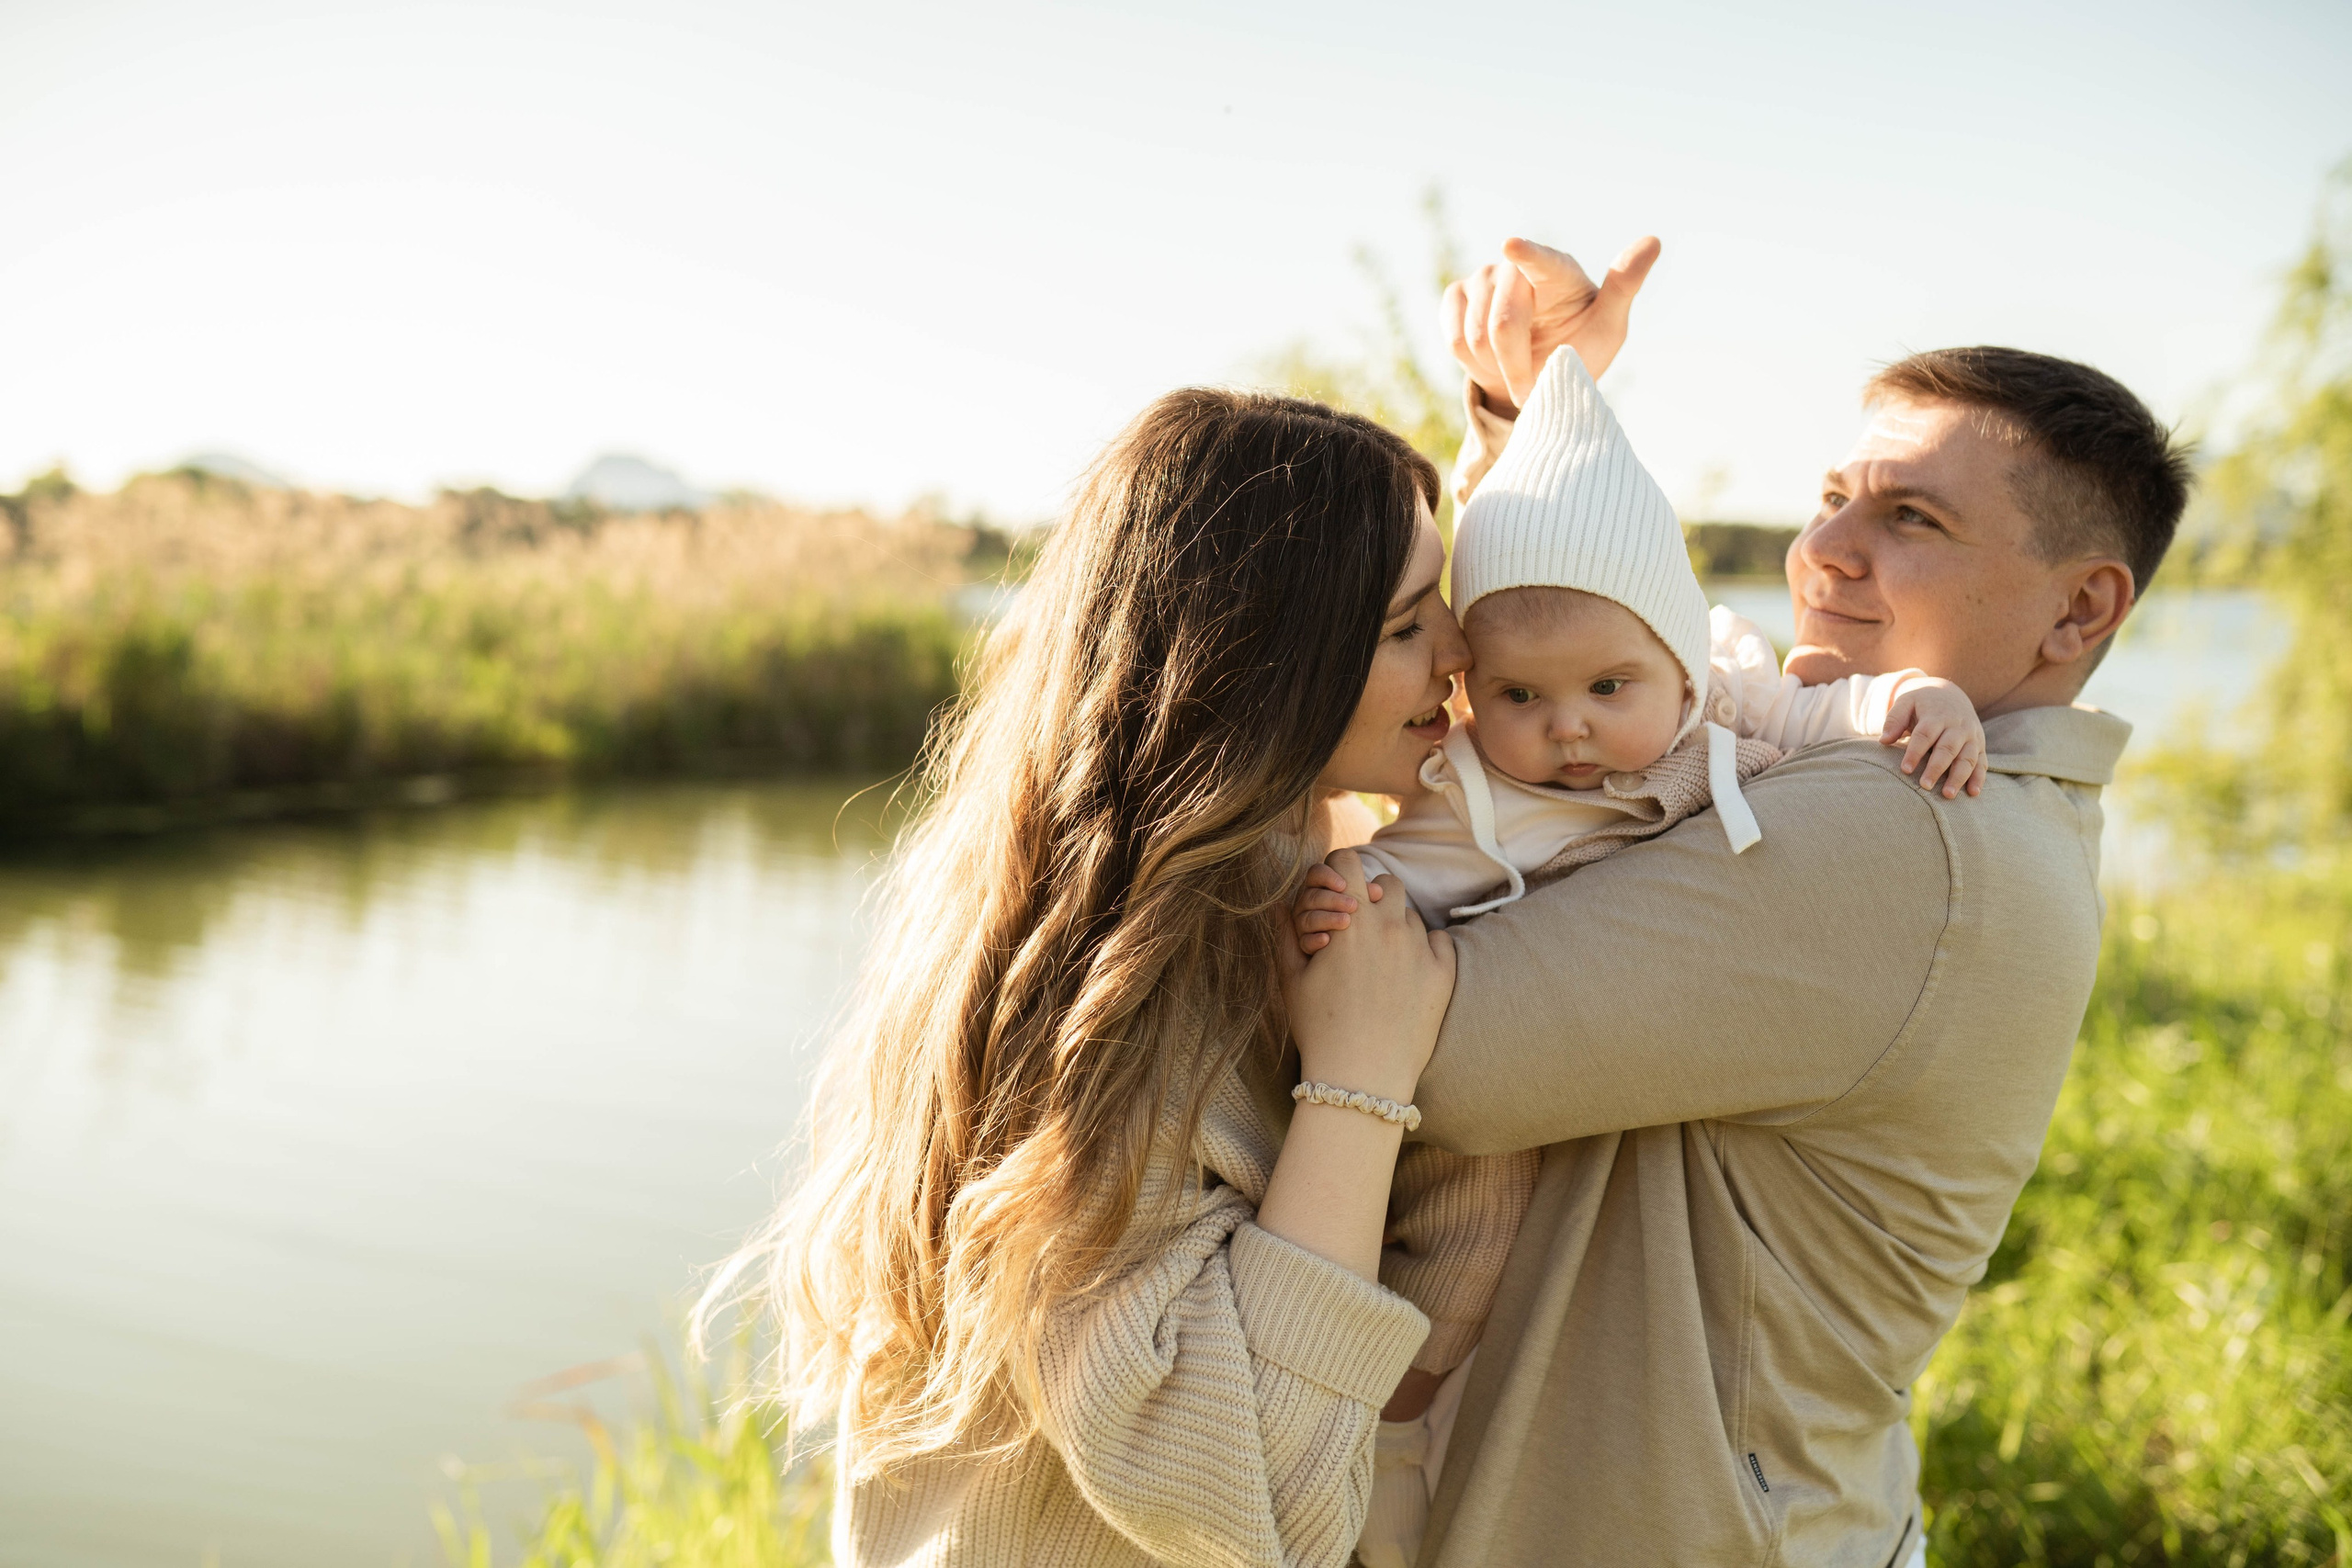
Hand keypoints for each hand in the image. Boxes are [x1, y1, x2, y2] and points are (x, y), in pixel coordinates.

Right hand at [1278, 848, 1453, 1104]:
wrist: (1362, 1078)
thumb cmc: (1320, 1030)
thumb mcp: (1292, 980)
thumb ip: (1286, 933)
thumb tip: (1281, 903)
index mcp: (1349, 922)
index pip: (1347, 863)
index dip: (1337, 872)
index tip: (1336, 893)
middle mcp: (1389, 927)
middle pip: (1386, 883)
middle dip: (1371, 896)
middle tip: (1358, 928)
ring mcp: (1420, 949)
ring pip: (1411, 913)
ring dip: (1397, 923)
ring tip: (1381, 957)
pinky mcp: (1444, 973)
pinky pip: (1439, 940)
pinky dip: (1425, 947)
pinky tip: (1408, 972)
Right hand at [1442, 234, 1661, 414]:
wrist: (1537, 373)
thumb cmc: (1579, 347)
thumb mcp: (1608, 327)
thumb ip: (1624, 286)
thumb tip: (1654, 240)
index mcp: (1556, 270)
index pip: (1539, 260)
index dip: (1526, 254)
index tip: (1512, 247)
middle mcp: (1515, 266)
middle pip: (1503, 324)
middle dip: (1515, 367)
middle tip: (1531, 389)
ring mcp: (1481, 278)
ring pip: (1472, 336)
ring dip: (1494, 366)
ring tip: (1514, 368)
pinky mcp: (1455, 297)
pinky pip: (1453, 340)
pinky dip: (1471, 363)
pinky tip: (1490, 359)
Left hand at [1881, 674, 1987, 798]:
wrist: (1951, 695)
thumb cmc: (1922, 704)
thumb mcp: (1906, 702)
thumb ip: (1894, 719)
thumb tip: (1884, 740)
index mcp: (1937, 715)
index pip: (1925, 734)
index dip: (1915, 752)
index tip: (1905, 769)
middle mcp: (1957, 726)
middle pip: (1947, 748)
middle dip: (1937, 768)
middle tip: (1925, 786)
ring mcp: (1971, 737)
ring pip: (1967, 758)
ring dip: (1959, 777)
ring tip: (1947, 795)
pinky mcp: (1980, 746)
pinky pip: (1982, 763)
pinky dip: (1979, 778)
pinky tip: (1973, 793)